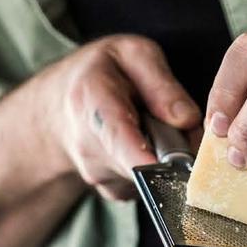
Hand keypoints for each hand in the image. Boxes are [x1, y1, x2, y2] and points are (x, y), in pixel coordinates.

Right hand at [51, 35, 201, 199]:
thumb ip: (161, 84)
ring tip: (149, 128)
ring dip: (165, 156)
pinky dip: (156, 167)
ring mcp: (97, 174)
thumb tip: (187, 120)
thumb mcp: (133, 55)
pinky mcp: (111, 190)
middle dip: (174, 149)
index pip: (117, 137)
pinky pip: (149, 184)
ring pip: (154, 175)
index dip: (144, 157)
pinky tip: (141, 145)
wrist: (59, 107)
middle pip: (147, 163)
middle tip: (172, 120)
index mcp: (92, 103)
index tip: (168, 169)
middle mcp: (89, 147)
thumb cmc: (101, 73)